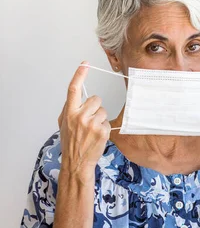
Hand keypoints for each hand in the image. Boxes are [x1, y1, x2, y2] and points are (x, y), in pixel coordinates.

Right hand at [58, 61, 110, 182]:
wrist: (76, 163)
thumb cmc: (70, 143)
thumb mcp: (64, 124)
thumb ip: (70, 109)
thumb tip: (78, 96)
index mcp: (69, 112)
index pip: (74, 89)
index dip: (79, 75)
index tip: (85, 64)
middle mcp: (79, 116)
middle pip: (95, 99)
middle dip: (95, 107)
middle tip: (89, 120)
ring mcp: (91, 124)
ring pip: (103, 111)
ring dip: (100, 119)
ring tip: (92, 131)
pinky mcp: (102, 131)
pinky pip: (107, 123)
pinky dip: (104, 129)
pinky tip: (97, 137)